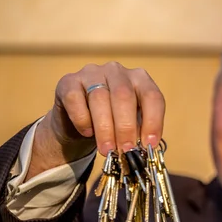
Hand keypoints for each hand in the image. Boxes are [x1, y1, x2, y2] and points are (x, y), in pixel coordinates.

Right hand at [28, 62, 164, 179]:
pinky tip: (87, 133)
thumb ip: (139, 132)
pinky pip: (75, 98)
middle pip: (124, 95)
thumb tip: (145, 148)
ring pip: (99, 97)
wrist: (79, 122)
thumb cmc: (112, 122)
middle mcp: (117, 71)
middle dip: (126, 127)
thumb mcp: (130, 125)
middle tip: (125, 150)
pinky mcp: (68, 81)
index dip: (153, 121)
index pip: (152, 96)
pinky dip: (82, 119)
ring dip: (105, 128)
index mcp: (140, 79)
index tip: (149, 145)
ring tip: (107, 150)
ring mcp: (92, 72)